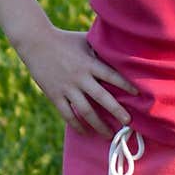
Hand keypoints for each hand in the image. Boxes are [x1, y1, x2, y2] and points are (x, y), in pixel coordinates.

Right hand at [21, 26, 139, 137]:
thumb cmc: (64, 39)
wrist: (36, 42)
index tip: (138, 94)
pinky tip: (86, 132)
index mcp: (89, 63)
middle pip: (102, 98)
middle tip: (128, 122)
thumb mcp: (85, 41)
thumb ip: (101, 49)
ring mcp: (67, 88)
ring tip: (109, 134)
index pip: (112, 76)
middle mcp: (80, 77)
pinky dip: (77, 125)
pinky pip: (68, 115)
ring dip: (99, 124)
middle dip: (116, 111)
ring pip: (85, 111)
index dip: (126, 85)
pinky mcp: (55, 95)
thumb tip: (120, 51)